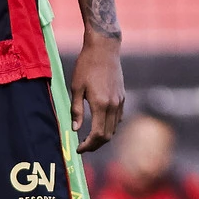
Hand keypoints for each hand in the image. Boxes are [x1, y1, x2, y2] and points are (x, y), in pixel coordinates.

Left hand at [70, 31, 124, 150]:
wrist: (104, 49)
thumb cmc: (86, 66)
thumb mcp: (76, 88)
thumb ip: (76, 110)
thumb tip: (75, 129)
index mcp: (101, 104)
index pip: (97, 135)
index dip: (88, 145)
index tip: (78, 149)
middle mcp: (113, 105)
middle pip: (108, 135)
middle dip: (95, 145)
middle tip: (82, 147)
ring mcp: (120, 101)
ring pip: (114, 128)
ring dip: (103, 137)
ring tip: (89, 139)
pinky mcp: (122, 97)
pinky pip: (118, 118)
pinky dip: (109, 126)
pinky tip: (99, 125)